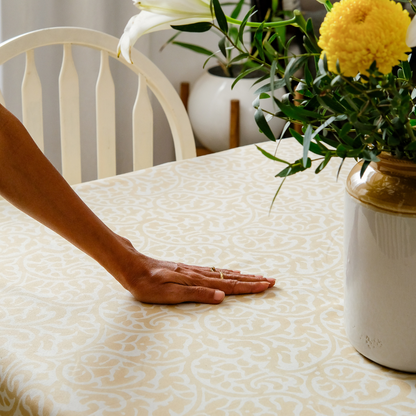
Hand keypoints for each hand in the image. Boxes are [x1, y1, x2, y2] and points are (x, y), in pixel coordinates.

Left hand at [116, 239, 274, 303]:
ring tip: (257, 276)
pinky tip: (229, 272)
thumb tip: (222, 296)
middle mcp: (199, 274)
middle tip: (271, 280)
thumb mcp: (169, 294)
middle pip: (231, 277)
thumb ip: (196, 294)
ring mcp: (194, 271)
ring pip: (224, 273)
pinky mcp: (188, 270)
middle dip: (252, 280)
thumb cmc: (148, 284)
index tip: (267, 285)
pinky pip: (213, 271)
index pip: (229, 285)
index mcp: (197, 280)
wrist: (133, 267)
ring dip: (242, 275)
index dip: (249, 286)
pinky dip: (227, 273)